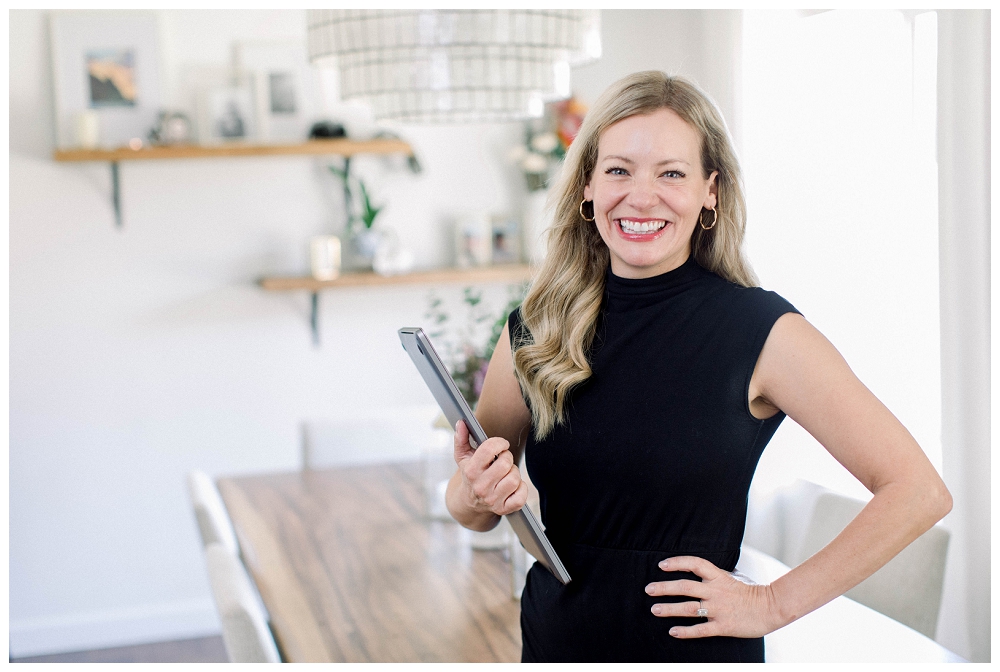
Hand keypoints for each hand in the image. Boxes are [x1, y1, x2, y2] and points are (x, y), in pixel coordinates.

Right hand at [453, 419, 527, 516]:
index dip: (499, 443)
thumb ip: (461, 438)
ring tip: (506, 473)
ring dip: (514, 473)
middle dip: (507, 458)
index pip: (489, 450)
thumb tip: (461, 423)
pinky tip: (513, 486)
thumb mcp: (463, 457)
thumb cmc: (470, 475)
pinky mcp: (503, 509)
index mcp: (471, 471)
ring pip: (515, 479)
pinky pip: (521, 497)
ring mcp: (492, 500)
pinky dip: (521, 489)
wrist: (469, 503)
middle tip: (503, 459)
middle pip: (505, 464)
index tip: (502, 444)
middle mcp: (481, 487)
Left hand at [646, 556, 782, 638]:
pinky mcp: (723, 626)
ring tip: (654, 609)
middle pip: (685, 587)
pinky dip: (685, 631)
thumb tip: (695, 573)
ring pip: (689, 608)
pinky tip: (673, 631)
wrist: (771, 608)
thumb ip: (713, 577)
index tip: (662, 565)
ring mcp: (719, 609)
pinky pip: (701, 629)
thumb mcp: (731, 578)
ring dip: (670, 608)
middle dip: (664, 588)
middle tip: (649, 589)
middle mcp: (716, 591)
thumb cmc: (751, 593)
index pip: (695, 564)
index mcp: (718, 577)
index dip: (677, 563)